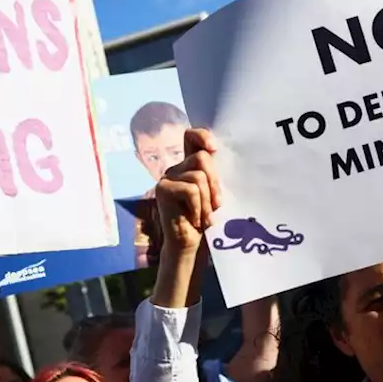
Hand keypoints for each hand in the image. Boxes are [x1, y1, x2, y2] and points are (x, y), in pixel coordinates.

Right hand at [155, 128, 221, 256]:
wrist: (189, 246)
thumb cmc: (205, 220)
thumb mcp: (213, 195)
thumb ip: (213, 176)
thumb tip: (219, 158)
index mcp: (189, 166)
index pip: (191, 137)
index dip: (202, 136)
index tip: (214, 149)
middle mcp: (176, 168)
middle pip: (201, 158)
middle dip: (214, 182)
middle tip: (217, 205)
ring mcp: (168, 178)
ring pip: (198, 177)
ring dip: (207, 200)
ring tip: (205, 217)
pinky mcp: (163, 189)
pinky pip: (191, 190)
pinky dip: (198, 207)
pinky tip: (196, 220)